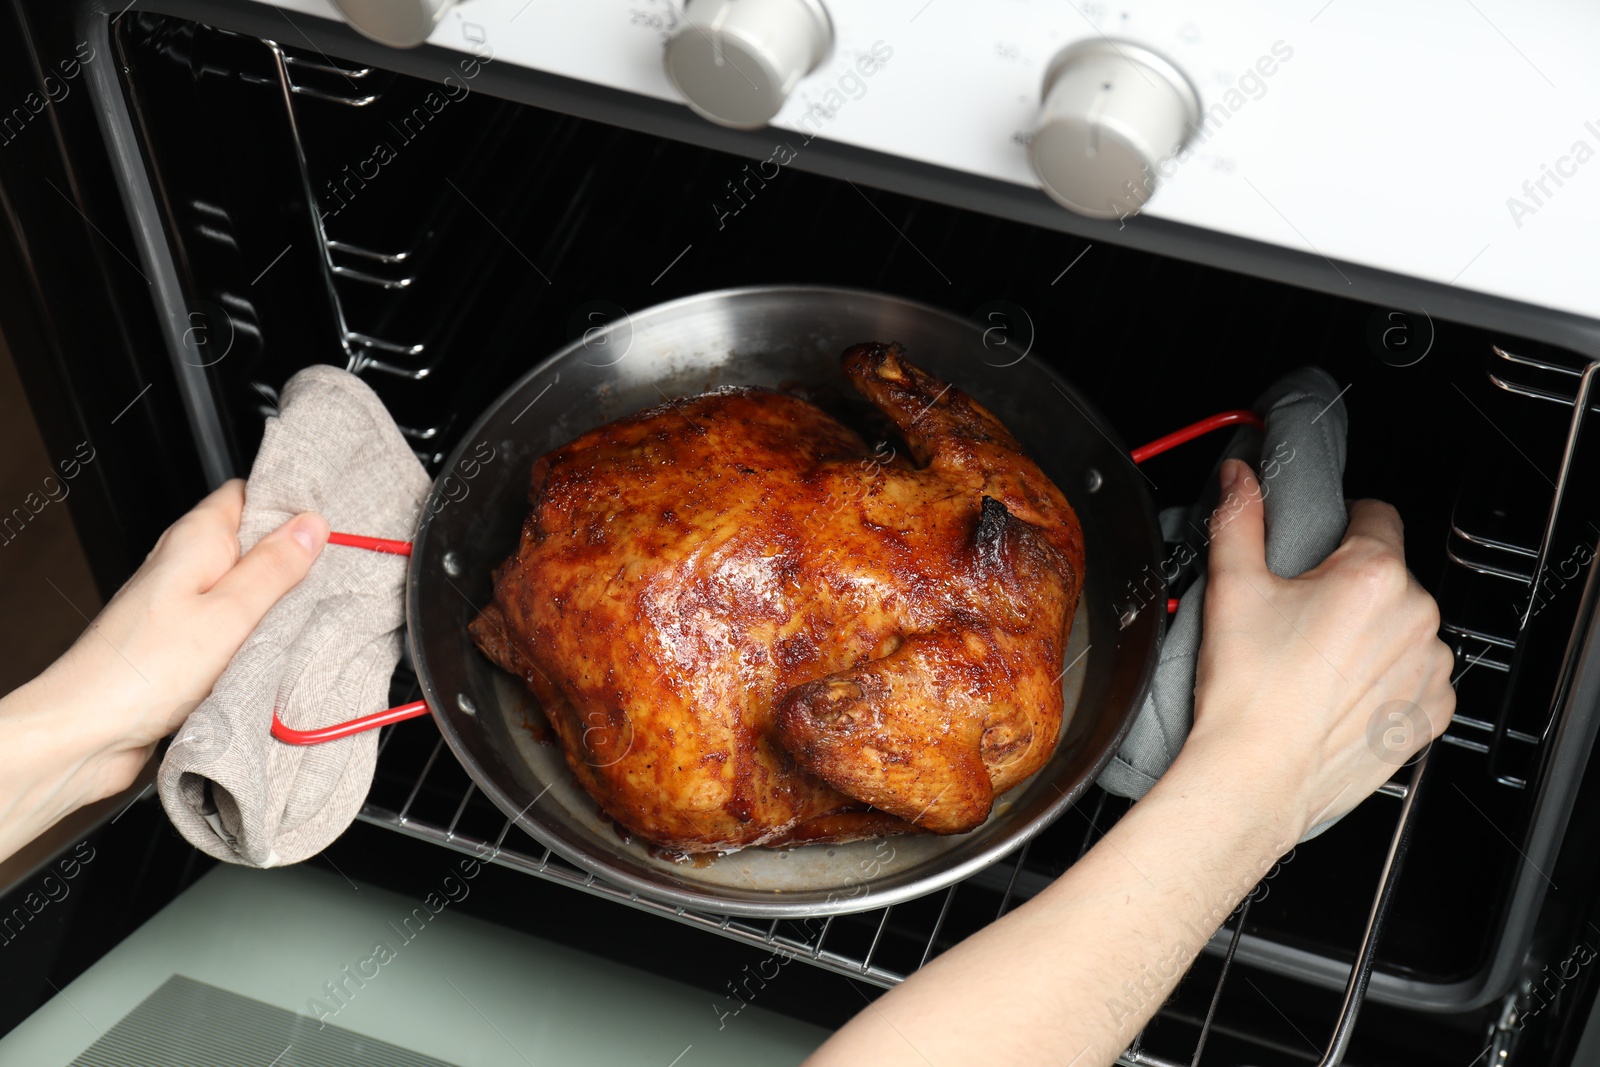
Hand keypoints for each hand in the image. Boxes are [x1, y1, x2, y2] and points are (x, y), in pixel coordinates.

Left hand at [26, 480, 327, 801]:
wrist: (88, 732)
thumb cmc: (142, 671)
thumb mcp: (231, 613)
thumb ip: (274, 567)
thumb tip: (311, 526)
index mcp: (195, 539)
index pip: (248, 494)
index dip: (289, 503)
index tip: (328, 526)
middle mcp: (183, 565)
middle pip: (250, 542)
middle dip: (290, 559)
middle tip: (327, 578)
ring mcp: (181, 604)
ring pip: (243, 587)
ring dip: (273, 604)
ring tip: (302, 619)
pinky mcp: (181, 642)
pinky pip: (230, 625)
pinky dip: (253, 635)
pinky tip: (272, 651)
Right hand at [1177, 458, 1454, 837]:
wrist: (1256, 777)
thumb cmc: (1248, 693)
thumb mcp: (1233, 589)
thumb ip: (1239, 520)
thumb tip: (1239, 479)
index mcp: (1373, 575)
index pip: (1375, 514)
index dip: (1342, 524)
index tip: (1318, 551)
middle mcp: (1416, 617)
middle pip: (1388, 576)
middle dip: (1350, 588)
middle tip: (1300, 618)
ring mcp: (1429, 668)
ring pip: (1403, 627)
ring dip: (1373, 634)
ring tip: (1318, 663)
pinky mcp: (1430, 713)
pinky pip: (1416, 678)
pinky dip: (1386, 680)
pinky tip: (1340, 695)